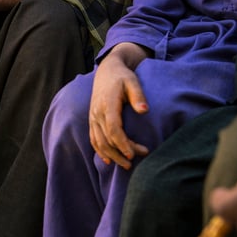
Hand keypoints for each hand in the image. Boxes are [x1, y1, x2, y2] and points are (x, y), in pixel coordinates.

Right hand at [88, 43, 149, 169]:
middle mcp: (97, 113)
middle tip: (134, 162)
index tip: (133, 154)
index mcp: (107, 105)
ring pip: (99, 142)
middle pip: (107, 139)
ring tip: (126, 165)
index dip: (122, 143)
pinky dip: (99, 151)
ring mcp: (93, 118)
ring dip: (111, 156)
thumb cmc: (123, 77)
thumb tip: (144, 111)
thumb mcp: (132, 82)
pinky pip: (93, 139)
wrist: (107, 71)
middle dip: (120, 153)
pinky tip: (108, 160)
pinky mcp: (92, 120)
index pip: (113, 129)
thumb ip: (138, 96)